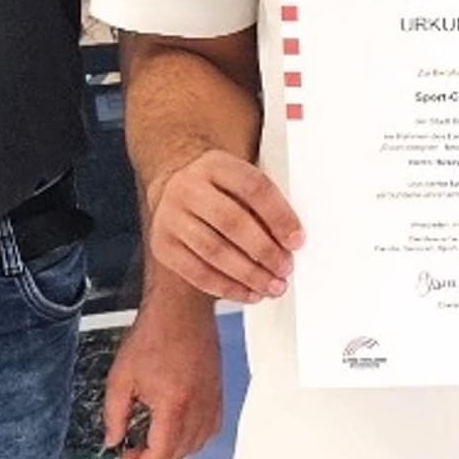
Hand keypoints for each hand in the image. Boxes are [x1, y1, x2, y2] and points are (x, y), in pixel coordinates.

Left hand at [101, 295, 222, 458]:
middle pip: (179, 452)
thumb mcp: (121, 378)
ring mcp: (212, 400)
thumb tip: (113, 440)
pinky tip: (177, 429)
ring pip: (197, 444)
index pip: (161, 452)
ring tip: (152, 441)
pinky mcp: (217, 393)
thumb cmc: (153, 336)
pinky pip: (211, 429)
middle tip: (132, 451)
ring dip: (174, 450)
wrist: (181, 310)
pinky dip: (194, 438)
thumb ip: (114, 415)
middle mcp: (198, 406)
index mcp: (173, 404)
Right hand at [149, 147, 300, 303]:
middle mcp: (188, 188)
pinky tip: (249, 293)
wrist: (173, 188)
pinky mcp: (162, 246)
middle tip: (285, 268)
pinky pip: (197, 273)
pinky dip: (228, 287)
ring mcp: (170, 217)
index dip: (279, 216)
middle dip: (264, 250)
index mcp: (215, 165)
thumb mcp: (238, 181)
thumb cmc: (218, 190)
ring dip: (249, 274)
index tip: (297, 240)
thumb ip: (262, 204)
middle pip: (231, 221)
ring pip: (213, 250)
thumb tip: (290, 241)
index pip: (252, 187)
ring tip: (272, 286)